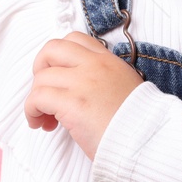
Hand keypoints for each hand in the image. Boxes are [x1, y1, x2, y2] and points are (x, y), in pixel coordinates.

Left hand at [23, 31, 146, 159]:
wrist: (148, 142)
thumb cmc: (137, 125)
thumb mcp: (126, 88)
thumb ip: (103, 80)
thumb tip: (79, 90)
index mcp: (108, 61)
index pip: (75, 40)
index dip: (59, 57)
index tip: (59, 77)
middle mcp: (94, 65)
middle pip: (51, 49)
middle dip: (40, 69)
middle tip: (44, 91)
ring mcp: (82, 82)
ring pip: (41, 78)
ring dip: (36, 98)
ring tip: (45, 118)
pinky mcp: (72, 103)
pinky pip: (37, 97)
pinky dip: (32, 111)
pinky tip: (41, 124)